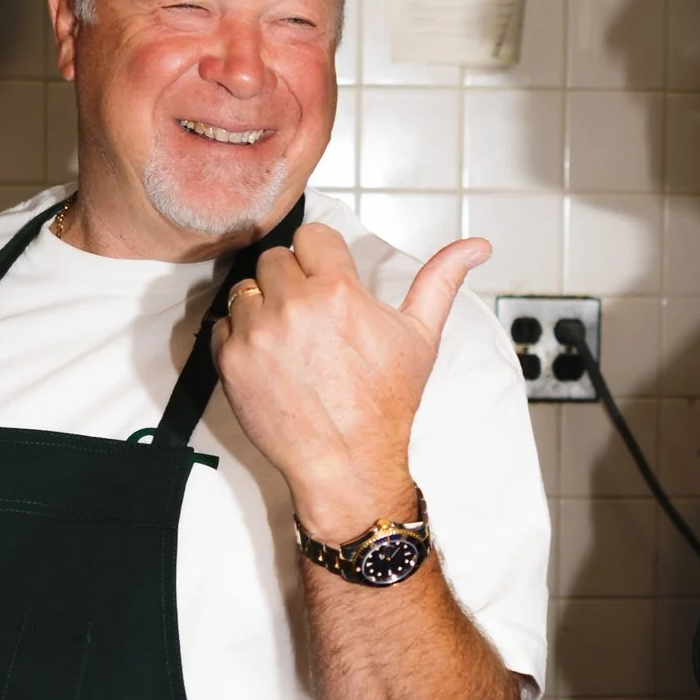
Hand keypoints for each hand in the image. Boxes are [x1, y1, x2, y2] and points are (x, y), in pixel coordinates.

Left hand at [213, 221, 490, 532]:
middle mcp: (294, 307)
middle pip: (275, 259)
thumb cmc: (386, 406)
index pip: (311, 236)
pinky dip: (242, 338)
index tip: (328, 282)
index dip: (322, 259)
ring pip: (247, 289)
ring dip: (265, 307)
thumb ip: (441, 281)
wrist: (348, 464)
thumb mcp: (421, 337)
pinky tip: (272, 360)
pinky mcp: (232, 362)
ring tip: (292, 341)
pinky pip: (223, 325)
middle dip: (293, 281)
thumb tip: (476, 247)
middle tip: (312, 318)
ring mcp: (258, 334)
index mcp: (338, 292)